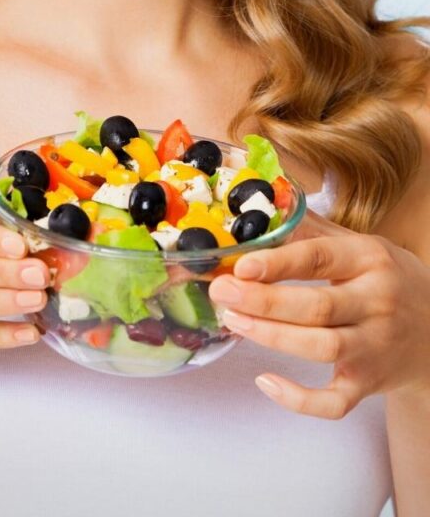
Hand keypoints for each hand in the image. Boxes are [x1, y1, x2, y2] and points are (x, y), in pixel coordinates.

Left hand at [208, 208, 429, 418]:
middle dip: (264, 301)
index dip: (278, 262)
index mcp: (370, 260)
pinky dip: (299, 400)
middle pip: (317, 306)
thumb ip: (315, 231)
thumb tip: (264, 209)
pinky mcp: (369, 384)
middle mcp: (376, 303)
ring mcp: (374, 347)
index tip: (241, 265)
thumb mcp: (362, 246)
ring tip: (234, 322)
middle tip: (224, 293)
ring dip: (272, 337)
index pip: (320, 258)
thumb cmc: (389, 279)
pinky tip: (267, 382)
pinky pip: (333, 402)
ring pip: (322, 348)